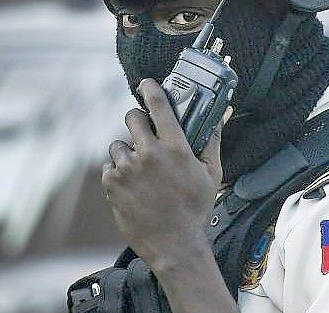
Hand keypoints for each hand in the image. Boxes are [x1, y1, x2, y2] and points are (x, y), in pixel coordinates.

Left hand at [102, 78, 230, 269]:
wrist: (174, 244)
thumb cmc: (196, 210)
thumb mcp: (212, 175)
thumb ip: (212, 143)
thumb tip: (218, 119)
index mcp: (175, 147)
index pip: (159, 105)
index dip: (151, 88)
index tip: (146, 84)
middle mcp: (149, 153)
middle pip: (132, 118)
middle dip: (137, 122)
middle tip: (144, 133)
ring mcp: (128, 168)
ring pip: (118, 145)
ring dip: (127, 152)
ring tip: (139, 170)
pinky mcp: (112, 184)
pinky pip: (110, 167)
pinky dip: (118, 174)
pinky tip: (132, 186)